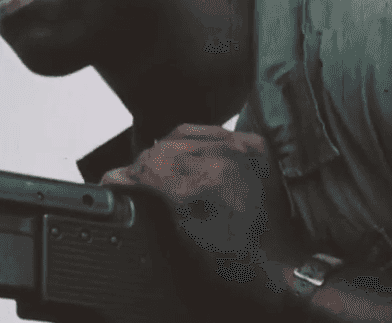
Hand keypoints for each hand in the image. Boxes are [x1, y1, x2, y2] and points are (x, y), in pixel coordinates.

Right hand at [100, 124, 302, 284]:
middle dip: (143, 164)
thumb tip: (127, 179)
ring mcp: (240, 148)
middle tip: (135, 178)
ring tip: (159, 167)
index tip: (112, 180)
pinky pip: (212, 131)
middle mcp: (221, 158)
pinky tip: (189, 156)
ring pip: (183, 133)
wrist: (279, 260)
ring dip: (166, 149)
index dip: (124, 175)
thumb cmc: (236, 257)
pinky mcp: (254, 145)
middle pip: (162, 148)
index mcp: (200, 184)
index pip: (147, 166)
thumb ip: (155, 198)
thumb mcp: (184, 233)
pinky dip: (195, 142)